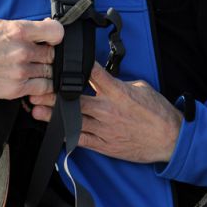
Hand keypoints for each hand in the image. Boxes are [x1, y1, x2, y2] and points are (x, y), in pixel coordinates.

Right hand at [0, 18, 63, 99]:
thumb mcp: (2, 25)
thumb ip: (26, 28)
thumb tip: (48, 28)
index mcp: (19, 31)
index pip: (56, 32)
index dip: (56, 36)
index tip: (51, 39)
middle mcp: (21, 51)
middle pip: (53, 54)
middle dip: (48, 54)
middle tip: (38, 55)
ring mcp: (20, 71)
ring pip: (50, 71)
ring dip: (45, 70)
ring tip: (33, 67)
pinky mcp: (16, 89)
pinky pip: (42, 87)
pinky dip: (43, 85)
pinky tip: (34, 80)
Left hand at [29, 63, 182, 162]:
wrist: (170, 139)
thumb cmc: (157, 112)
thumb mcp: (141, 88)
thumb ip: (119, 83)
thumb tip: (104, 79)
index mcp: (118, 92)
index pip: (93, 75)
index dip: (76, 67)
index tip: (60, 61)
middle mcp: (108, 110)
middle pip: (75, 99)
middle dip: (53, 94)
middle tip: (36, 88)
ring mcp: (105, 129)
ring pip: (73, 120)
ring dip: (53, 115)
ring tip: (35, 109)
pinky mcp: (105, 145)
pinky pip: (81, 139)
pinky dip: (66, 134)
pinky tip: (53, 129)